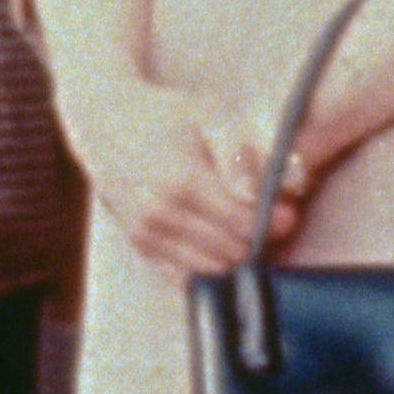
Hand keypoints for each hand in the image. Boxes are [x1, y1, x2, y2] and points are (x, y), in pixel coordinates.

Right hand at [57, 65, 258, 278]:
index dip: (274, 221)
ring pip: (212, 270)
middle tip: (271, 217)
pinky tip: (218, 241)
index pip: (244, 225)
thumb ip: (238, 153)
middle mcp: (159, 215)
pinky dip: (209, 267)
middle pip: (232, 251)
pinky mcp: (141, 248)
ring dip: (236, 255)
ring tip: (242, 225)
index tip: (287, 210)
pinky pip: (186, 279)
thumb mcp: (209, 114)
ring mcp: (146, 235)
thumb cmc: (167, 115)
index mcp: (181, 181)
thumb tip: (255, 196)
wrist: (106, 122)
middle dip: (259, 239)